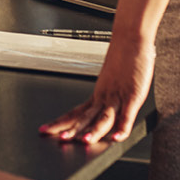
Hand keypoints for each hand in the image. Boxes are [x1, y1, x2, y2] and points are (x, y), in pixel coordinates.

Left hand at [39, 31, 153, 144]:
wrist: (131, 39)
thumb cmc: (124, 58)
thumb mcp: (112, 81)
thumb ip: (108, 96)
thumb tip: (102, 111)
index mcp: (97, 94)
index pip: (75, 112)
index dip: (61, 122)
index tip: (46, 130)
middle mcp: (104, 96)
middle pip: (85, 116)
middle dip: (72, 129)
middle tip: (59, 138)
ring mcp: (118, 97)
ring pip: (104, 117)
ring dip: (95, 130)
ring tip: (85, 141)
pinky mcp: (133, 96)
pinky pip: (127, 114)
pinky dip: (122, 128)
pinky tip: (116, 137)